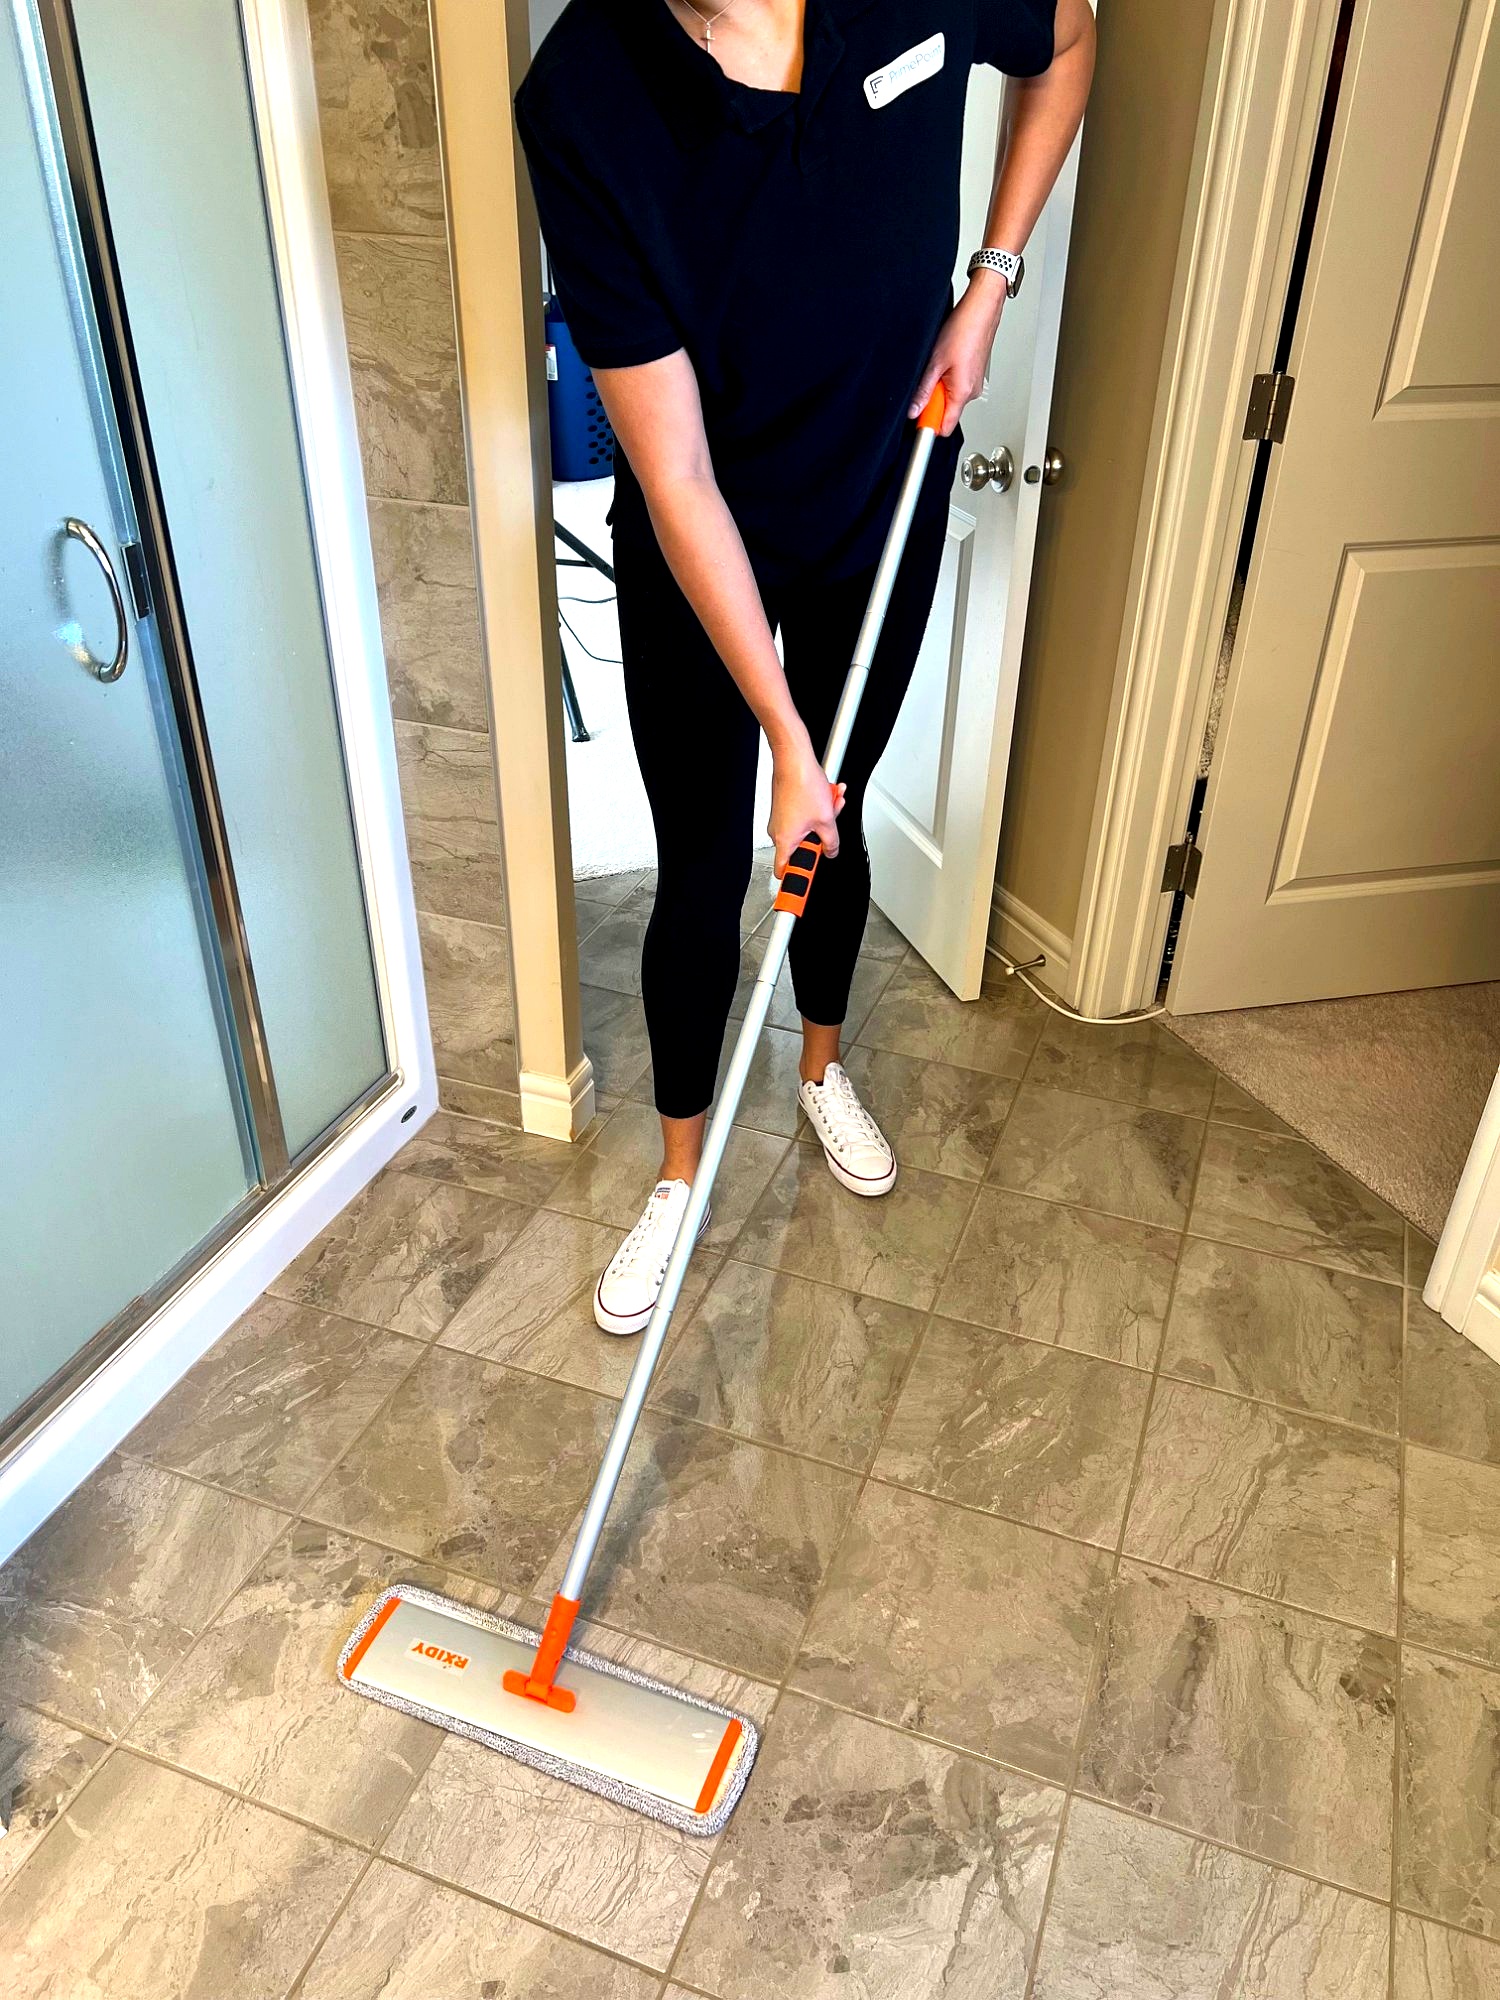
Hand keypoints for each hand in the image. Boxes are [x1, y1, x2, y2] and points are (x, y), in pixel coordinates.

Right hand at [769, 746, 843, 877]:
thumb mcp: (827, 820)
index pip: (786, 872)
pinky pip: (803, 816)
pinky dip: (816, 809)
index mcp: (785, 840)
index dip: (797, 880)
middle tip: (828, 828)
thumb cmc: (802, 784)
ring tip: (831, 803)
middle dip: (820, 838)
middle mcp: (778, 832)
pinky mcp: (785, 808)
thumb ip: (831, 842)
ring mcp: (781, 820)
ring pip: (806, 829)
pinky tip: (825, 797)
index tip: (803, 889)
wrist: (794, 759)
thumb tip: (831, 852)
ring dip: (822, 819)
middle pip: (803, 847)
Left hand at [908, 274, 1007, 434]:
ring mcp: (973, 384)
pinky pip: (956, 385)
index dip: (928, 425)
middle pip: (946, 411)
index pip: (944, 427)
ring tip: (939, 363)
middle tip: (928, 378)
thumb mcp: (935, 362)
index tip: (917, 418)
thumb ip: (924, 390)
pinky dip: (947, 377)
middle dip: (932, 400)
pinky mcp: (973, 374)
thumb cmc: (964, 330)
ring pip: (950, 396)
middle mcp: (971, 392)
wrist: (981, 310)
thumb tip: (914, 410)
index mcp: (962, 393)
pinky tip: (947, 359)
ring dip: (940, 386)